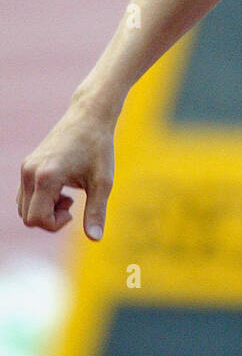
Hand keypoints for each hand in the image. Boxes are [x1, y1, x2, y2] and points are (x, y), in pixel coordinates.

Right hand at [17, 102, 114, 239]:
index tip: (74, 211)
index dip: (56, 224)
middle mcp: (30, 173)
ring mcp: (26, 168)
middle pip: (28, 217)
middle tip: (72, 203)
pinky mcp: (27, 165)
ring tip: (67, 195)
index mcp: (46, 177)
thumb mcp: (103, 182)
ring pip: (24, 208)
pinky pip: (25, 196)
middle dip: (50, 219)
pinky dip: (41, 200)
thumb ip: (97, 211)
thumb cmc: (99, 148)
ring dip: (45, 210)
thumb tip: (96, 239)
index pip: (37, 219)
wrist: (89, 116)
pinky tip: (61, 188)